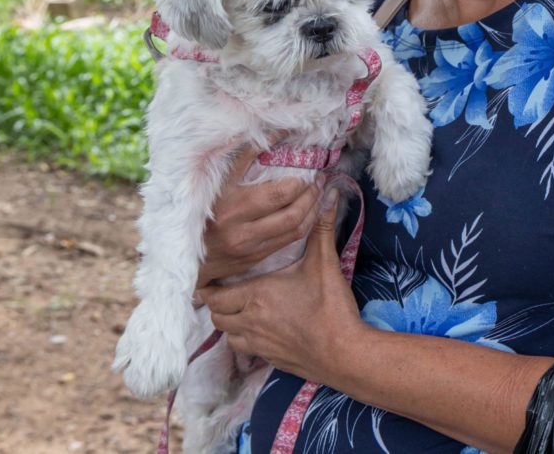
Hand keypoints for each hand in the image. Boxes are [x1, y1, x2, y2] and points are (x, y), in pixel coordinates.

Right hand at [197, 146, 325, 288]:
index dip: (286, 158)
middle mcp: (235, 221)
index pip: (264, 176)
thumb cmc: (200, 214)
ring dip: (313, 203)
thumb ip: (239, 162)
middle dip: (306, 186)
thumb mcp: (213, 186)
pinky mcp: (256, 256)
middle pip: (285, 200)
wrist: (186, 258)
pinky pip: (291, 237)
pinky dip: (307, 221)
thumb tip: (267, 134)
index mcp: (224, 198)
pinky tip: (312, 210)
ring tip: (318, 190)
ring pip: (294, 222)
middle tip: (316, 175)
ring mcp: (248, 242)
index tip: (295, 142)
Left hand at [199, 188, 364, 379]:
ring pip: (227, 334)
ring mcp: (258, 343)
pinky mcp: (269, 359)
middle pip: (216, 315)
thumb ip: (321, 229)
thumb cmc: (329, 306)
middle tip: (228, 292)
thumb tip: (329, 194)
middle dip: (218, 304)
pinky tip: (259, 331)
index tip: (213, 280)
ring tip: (241, 311)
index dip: (210, 288)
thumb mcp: (324, 264)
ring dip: (229, 323)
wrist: (342, 351)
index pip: (215, 294)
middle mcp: (250, 320)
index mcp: (257, 294)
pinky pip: (243, 350)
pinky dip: (244, 340)